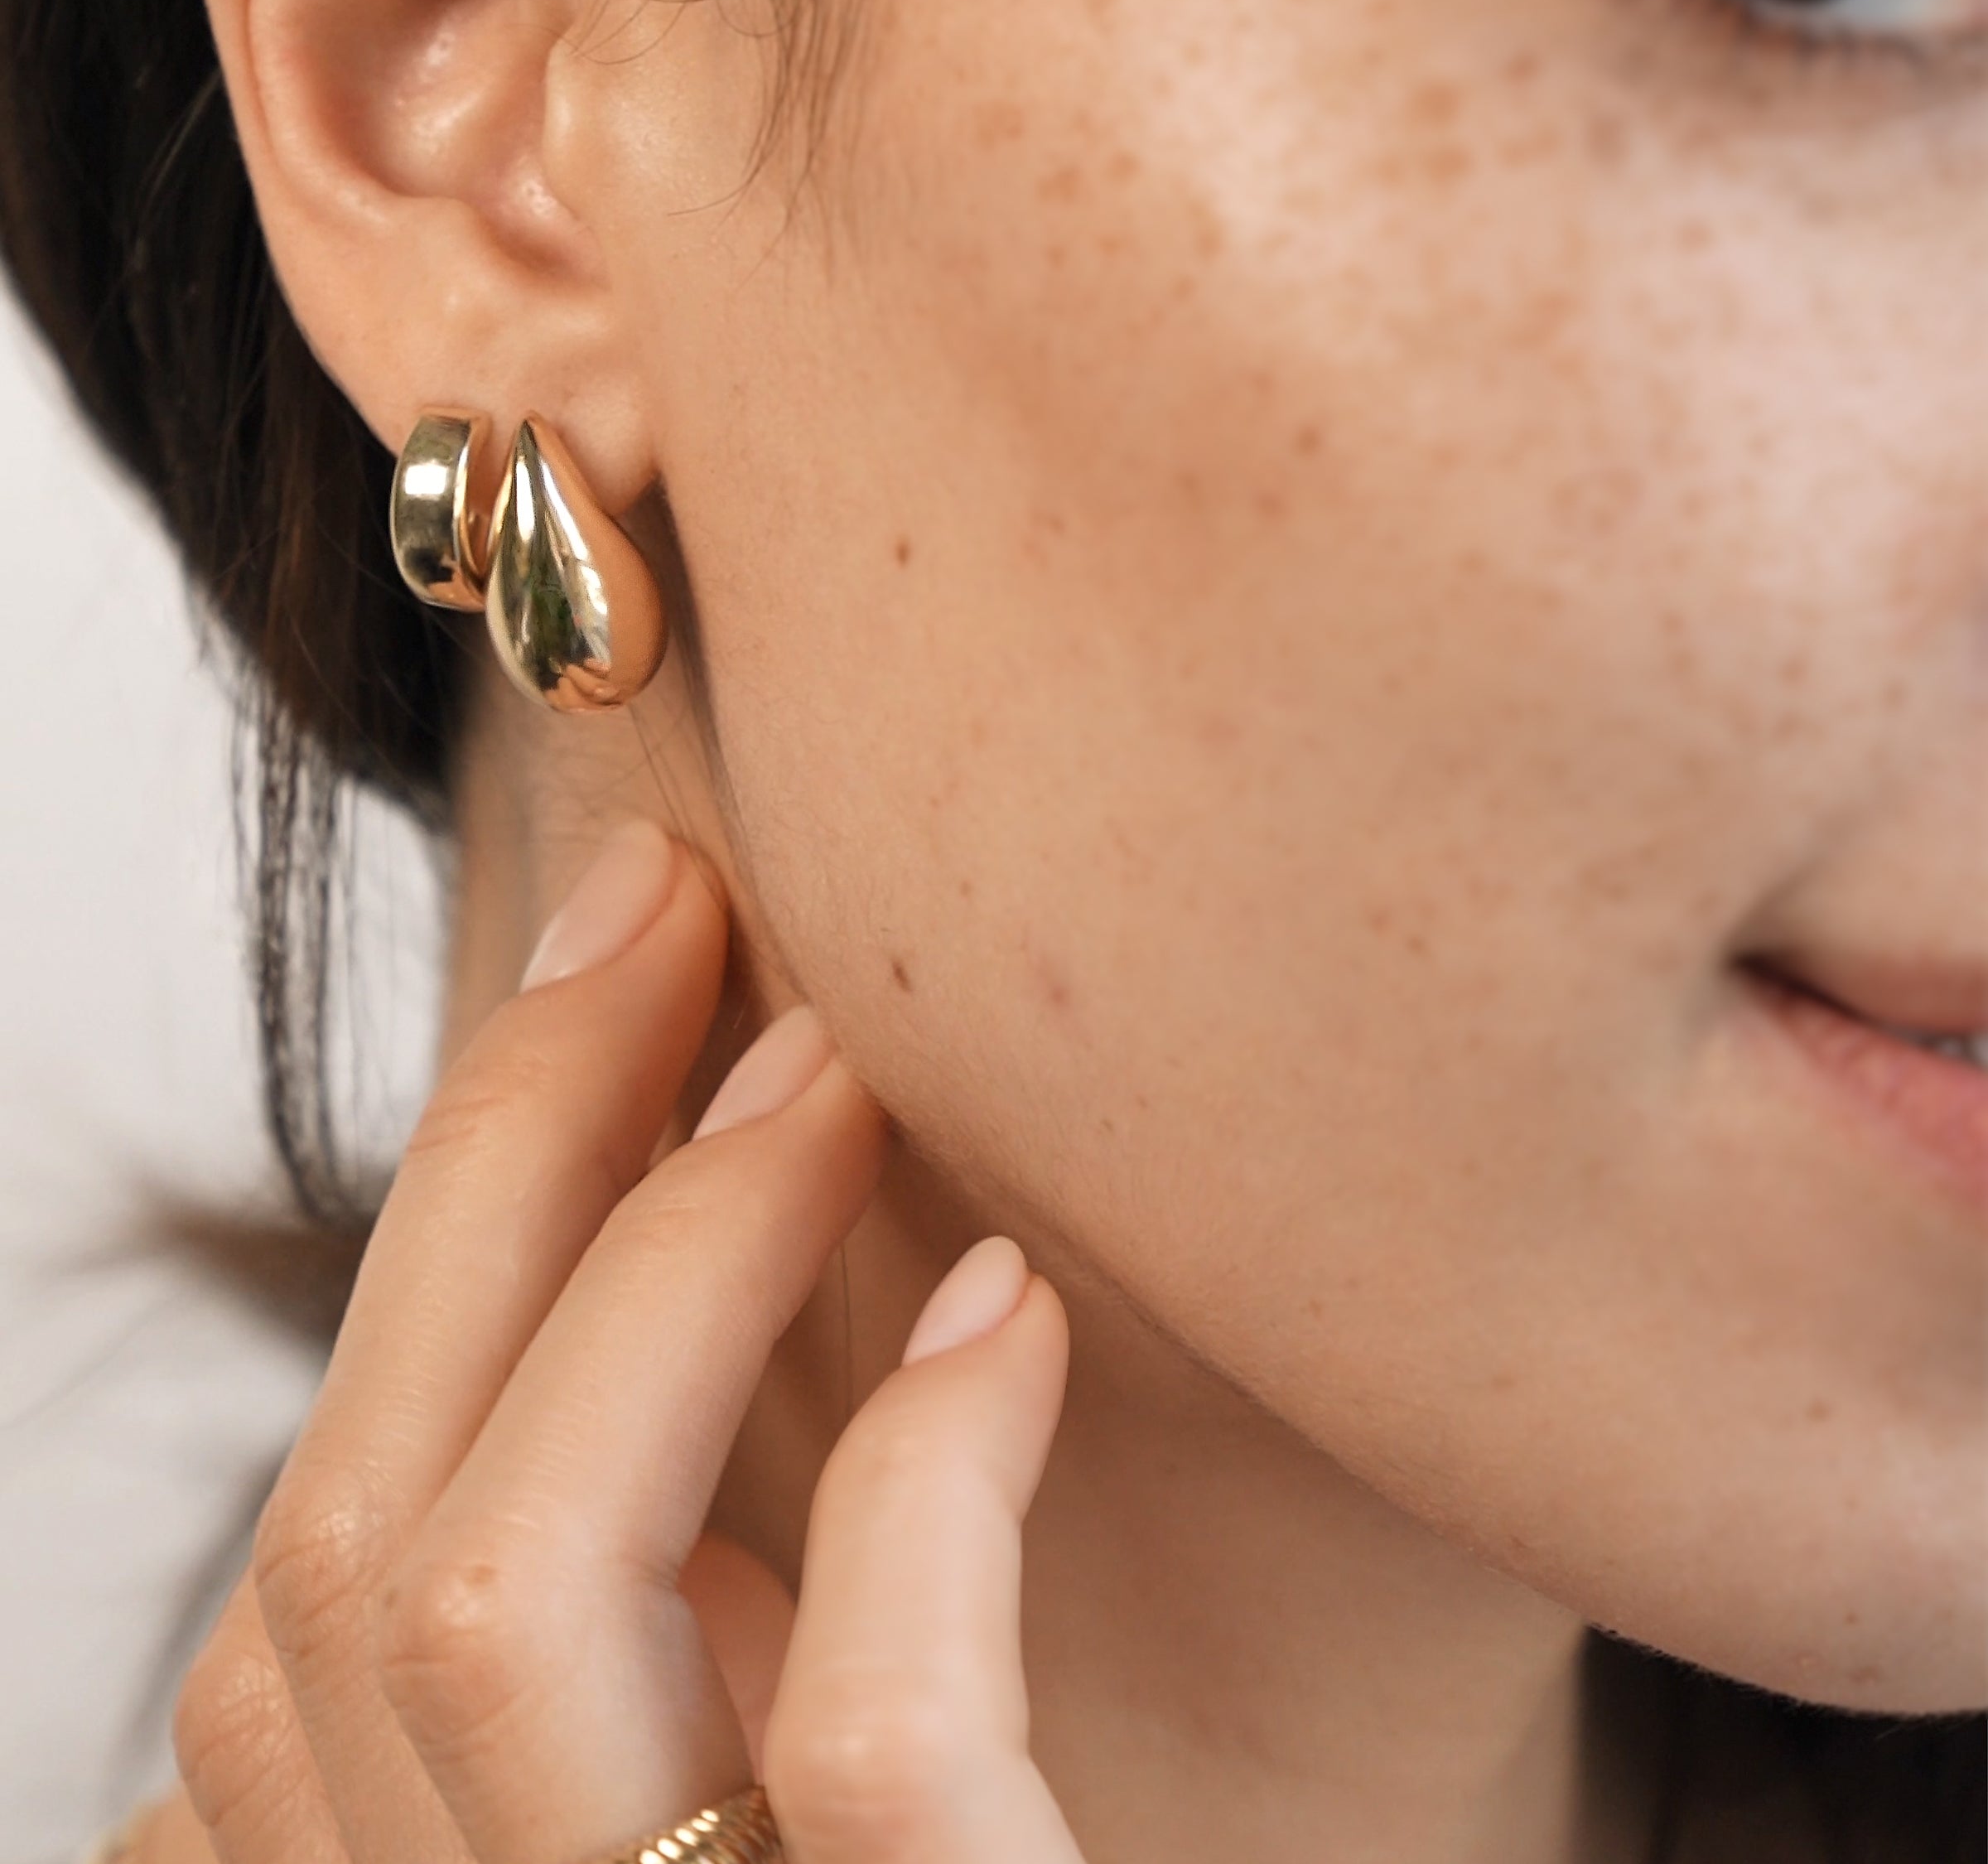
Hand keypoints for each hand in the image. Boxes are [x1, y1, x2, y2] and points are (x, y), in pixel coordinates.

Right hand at [136, 821, 1080, 1863]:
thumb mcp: (757, 1779)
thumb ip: (673, 1676)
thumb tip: (635, 1452)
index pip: (328, 1569)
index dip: (443, 1234)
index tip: (596, 980)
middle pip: (361, 1536)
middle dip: (505, 1160)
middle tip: (669, 913)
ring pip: (500, 1602)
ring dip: (667, 1266)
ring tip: (830, 1069)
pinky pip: (868, 1741)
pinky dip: (927, 1483)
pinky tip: (1013, 1311)